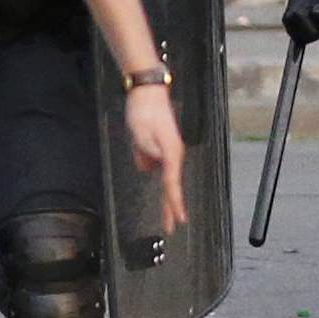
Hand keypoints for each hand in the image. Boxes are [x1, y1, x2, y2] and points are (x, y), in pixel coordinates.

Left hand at [124, 83, 186, 232]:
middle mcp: (172, 153)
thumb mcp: (140, 133)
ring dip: (163, 191)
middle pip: (171, 185)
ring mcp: (167, 150)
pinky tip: (142, 152)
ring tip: (164, 213)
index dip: (174, 203)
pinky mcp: (160, 146)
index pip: (171, 183)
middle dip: (170, 207)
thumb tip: (148, 168)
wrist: (147, 91)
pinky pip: (153, 161)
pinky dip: (147, 162)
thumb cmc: (144, 110)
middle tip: (170, 226)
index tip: (178, 219)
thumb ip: (145, 153)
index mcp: (170, 152)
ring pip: (162, 175)